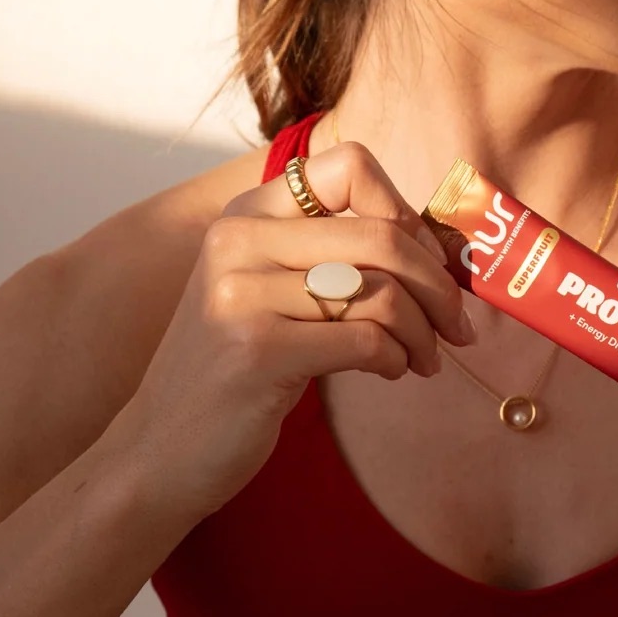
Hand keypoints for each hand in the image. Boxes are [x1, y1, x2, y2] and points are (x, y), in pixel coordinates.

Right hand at [104, 142, 477, 522]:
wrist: (160, 450)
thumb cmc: (238, 367)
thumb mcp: (273, 292)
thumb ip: (337, 256)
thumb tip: (445, 246)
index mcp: (246, 214)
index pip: (349, 166)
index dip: (406, 211)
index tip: (429, 260)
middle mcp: (237, 242)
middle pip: (382, 235)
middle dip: (439, 285)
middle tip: (457, 326)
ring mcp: (241, 295)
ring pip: (382, 293)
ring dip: (422, 332)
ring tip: (422, 358)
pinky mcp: (256, 351)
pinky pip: (368, 341)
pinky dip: (397, 359)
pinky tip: (391, 372)